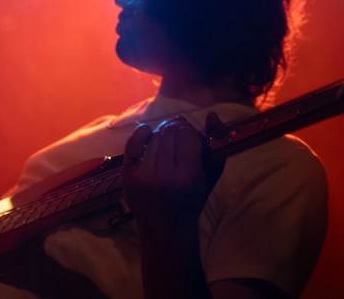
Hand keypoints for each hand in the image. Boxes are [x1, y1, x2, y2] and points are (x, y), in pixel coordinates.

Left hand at [122, 113, 225, 240]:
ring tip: (168, 138)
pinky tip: (148, 132)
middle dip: (177, 128)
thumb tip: (211, 115)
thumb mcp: (210, 177)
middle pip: (169, 133)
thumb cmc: (193, 201)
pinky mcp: (128, 176)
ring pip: (153, 136)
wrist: (165, 229)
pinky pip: (132, 144)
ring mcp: (143, 176)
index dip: (191, 130)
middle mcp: (164, 176)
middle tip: (181, 132)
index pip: (188, 136)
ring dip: (162, 132)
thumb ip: (215, 146)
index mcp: (188, 178)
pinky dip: (141, 133)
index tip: (193, 136)